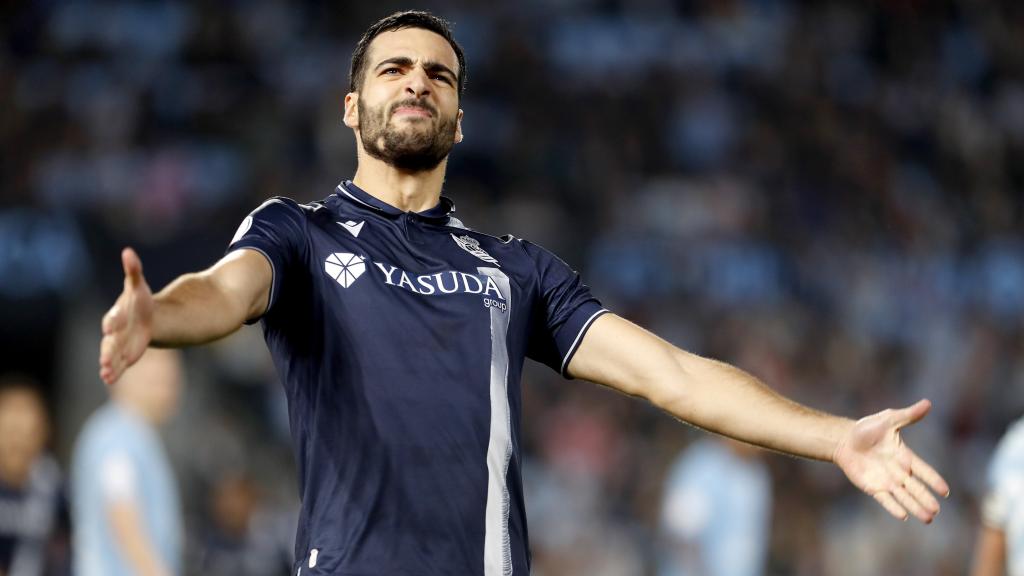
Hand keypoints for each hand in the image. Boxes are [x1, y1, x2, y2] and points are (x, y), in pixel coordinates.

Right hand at [99, 248, 153, 384]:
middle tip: (104, 360)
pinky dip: (116, 371)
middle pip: (109, 341)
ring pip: (112, 355)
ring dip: (109, 364)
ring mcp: (119, 344)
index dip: (113, 321)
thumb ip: (133, 270)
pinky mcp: (125, 353)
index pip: (113, 318)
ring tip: (106, 374)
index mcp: (117, 313)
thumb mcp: (138, 285)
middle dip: (107, 351)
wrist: (144, 316)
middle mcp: (115, 331)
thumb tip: (128, 251)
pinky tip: (110, 379)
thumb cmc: (139, 300)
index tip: (111, 327)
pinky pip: (119, 363)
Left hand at [833, 399, 949, 522]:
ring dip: (915, 507)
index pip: (923, 470)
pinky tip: (903, 516)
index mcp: (905, 456)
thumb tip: (928, 403)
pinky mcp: (873, 487)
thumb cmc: (867, 429)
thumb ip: (907, 416)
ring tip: (928, 519)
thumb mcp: (888, 420)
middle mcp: (899, 472)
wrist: (844, 440)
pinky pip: (885, 499)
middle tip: (937, 510)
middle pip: (915, 488)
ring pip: (904, 497)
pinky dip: (893, 507)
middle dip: (926, 499)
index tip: (945, 491)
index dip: (934, 480)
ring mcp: (886, 481)